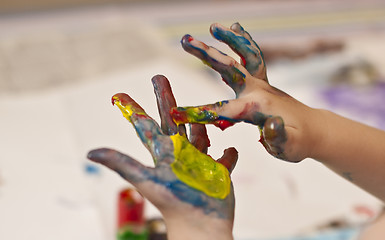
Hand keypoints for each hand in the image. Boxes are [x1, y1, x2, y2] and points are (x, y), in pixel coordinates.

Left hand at [87, 75, 236, 239]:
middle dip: (166, 99)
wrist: (200, 226)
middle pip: (173, 121)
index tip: (119, 95)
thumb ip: (122, 164)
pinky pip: (225, 159)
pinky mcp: (219, 172)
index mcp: (163, 152)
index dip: (133, 109)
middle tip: (158, 77)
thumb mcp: (147, 179)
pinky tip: (231, 149)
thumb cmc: (175, 202)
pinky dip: (228, 154)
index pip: (145, 126)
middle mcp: (180, 153)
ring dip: (200, 122)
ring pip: (200, 135)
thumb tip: (90, 153)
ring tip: (201, 110)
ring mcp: (200, 162)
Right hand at [171, 23, 319, 161]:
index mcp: (258, 108)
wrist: (316, 131)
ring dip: (228, 40)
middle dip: (206, 54)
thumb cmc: (299, 143)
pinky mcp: (263, 83)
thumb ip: (277, 137)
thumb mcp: (289, 147)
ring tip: (213, 26)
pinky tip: (235, 28)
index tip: (175, 113)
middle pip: (229, 68)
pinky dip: (243, 42)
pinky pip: (252, 57)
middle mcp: (258, 90)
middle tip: (185, 40)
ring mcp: (261, 84)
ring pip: (244, 56)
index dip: (198, 113)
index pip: (223, 110)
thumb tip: (269, 124)